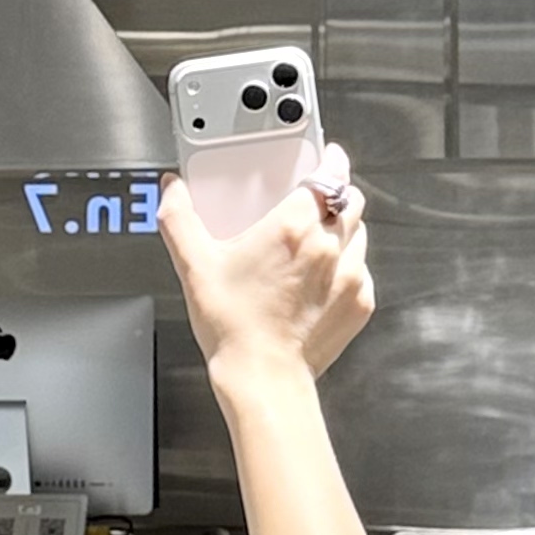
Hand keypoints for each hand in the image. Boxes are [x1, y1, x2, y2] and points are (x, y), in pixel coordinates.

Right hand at [158, 141, 374, 386]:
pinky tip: (318, 284)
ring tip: (312, 250)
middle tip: (311, 207)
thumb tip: (172, 192)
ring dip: (342, 232)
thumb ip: (181, 222)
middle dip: (335, 195)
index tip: (324, 156)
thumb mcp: (196, 268)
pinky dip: (346, 270)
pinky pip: (361, 271)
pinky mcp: (360, 301)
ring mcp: (351, 272)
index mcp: (294, 224)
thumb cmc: (233, 327)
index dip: (329, 158)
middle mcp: (329, 242)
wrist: (261, 377)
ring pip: (359, 232)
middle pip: (349, 197)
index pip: (330, 169)